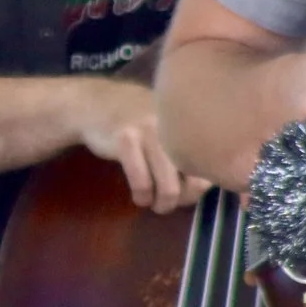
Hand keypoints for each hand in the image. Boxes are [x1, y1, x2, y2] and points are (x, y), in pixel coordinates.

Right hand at [77, 80, 210, 212]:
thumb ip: (189, 148)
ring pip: (169, 187)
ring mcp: (151, 132)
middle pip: (193, 182)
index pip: (209, 168)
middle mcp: (175, 127)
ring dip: (162, 204)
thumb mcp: (168, 128)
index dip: (198, 189)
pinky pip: (141, 182)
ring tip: (154, 204)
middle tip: (168, 202)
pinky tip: (139, 196)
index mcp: (190, 125)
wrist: (96, 102)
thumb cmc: (137, 119)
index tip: (184, 193)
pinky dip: (142, 197)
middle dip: (182, 200)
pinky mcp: (126, 140)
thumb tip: (207, 183)